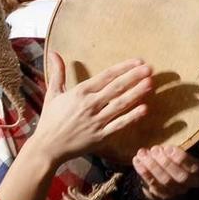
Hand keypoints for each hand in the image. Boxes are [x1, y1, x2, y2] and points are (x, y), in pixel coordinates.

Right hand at [30, 53, 152, 166]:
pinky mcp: (100, 136)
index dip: (123, 67)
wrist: (47, 147)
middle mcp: (89, 105)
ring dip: (136, 93)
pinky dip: (131, 117)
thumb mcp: (52, 93)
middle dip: (134, 77)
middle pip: (116, 88)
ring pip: (120, 104)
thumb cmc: (50, 119)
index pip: (106, 76)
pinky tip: (144, 109)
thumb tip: (54, 53)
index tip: (138, 61)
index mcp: (79, 93)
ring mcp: (96, 121)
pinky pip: (119, 124)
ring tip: (150, 83)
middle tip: (150, 68)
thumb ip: (58, 72)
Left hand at [132, 144, 198, 199]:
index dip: (182, 158)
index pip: (195, 167)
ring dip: (152, 166)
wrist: (166, 176)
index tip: (168, 148)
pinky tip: (137, 161)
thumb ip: (175, 148)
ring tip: (143, 153)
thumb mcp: (180, 151)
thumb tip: (164, 137)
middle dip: (165, 162)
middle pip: (180, 176)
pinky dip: (144, 172)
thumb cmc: (174, 158)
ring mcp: (177, 190)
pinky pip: (153, 184)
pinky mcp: (163, 194)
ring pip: (166, 181)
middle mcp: (191, 183)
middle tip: (154, 150)